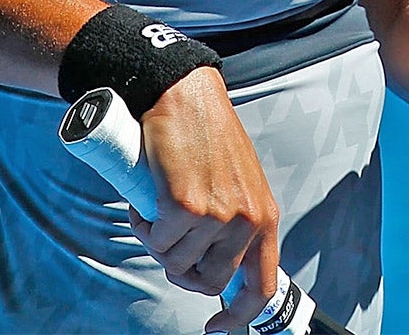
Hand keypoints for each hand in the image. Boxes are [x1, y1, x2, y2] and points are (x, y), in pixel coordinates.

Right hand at [130, 67, 282, 334]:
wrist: (185, 96)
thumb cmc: (206, 138)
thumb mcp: (237, 183)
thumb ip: (234, 221)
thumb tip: (216, 264)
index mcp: (265, 217)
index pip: (262, 287)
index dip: (238, 316)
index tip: (215, 327)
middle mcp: (247, 220)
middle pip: (209, 281)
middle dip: (181, 269)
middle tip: (168, 238)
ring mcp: (217, 215)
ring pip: (175, 263)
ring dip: (158, 242)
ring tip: (158, 207)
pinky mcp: (186, 206)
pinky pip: (157, 241)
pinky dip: (144, 225)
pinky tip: (146, 199)